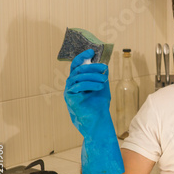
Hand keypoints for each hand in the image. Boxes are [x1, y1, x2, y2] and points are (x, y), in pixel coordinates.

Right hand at [64, 49, 124, 173]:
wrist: (98, 121)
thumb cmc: (99, 105)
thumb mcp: (102, 87)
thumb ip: (101, 76)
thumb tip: (104, 66)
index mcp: (78, 80)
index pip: (76, 65)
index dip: (82, 57)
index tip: (91, 51)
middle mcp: (71, 85)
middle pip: (78, 70)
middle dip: (91, 67)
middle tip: (103, 68)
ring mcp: (70, 92)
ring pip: (78, 77)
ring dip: (93, 76)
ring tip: (104, 80)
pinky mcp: (71, 99)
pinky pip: (78, 87)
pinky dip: (90, 84)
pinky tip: (99, 86)